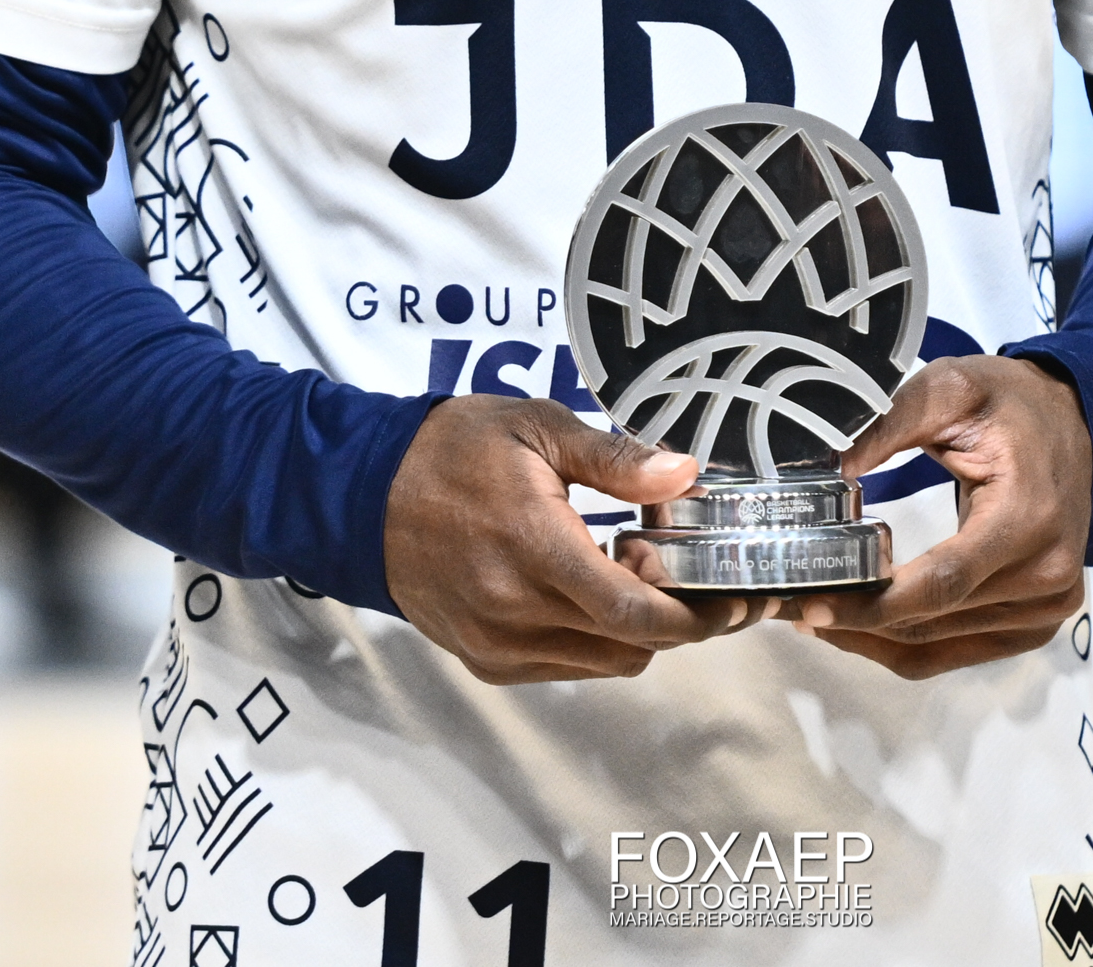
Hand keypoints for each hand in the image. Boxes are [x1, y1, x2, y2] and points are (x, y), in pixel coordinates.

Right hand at [384, 396, 743, 683]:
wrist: (360, 493)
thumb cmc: (451, 451)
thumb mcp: (536, 427)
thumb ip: (614, 457)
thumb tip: (683, 474)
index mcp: (533, 549)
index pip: (634, 613)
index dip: (695, 616)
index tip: (732, 598)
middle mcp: (514, 612)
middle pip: (631, 645)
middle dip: (680, 621)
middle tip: (696, 576)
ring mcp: (497, 644)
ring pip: (605, 663)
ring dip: (638, 631)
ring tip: (636, 573)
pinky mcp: (485, 660)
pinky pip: (567, 667)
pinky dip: (598, 640)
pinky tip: (592, 592)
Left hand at [793, 356, 1091, 678]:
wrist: (1075, 422)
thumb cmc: (1011, 405)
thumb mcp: (950, 389)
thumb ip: (888, 424)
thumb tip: (825, 468)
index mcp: (1028, 518)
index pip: (942, 581)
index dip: (871, 602)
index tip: (810, 603)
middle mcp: (1046, 575)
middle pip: (929, 621)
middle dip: (850, 619)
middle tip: (783, 603)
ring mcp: (1045, 607)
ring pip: (933, 646)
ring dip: (866, 637)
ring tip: (807, 613)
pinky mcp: (1034, 623)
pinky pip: (953, 652)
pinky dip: (899, 645)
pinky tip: (855, 625)